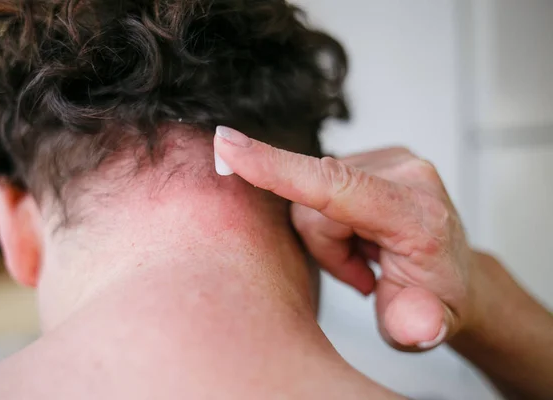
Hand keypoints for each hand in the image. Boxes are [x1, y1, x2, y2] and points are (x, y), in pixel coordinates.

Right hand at [214, 126, 475, 349]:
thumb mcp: (427, 326)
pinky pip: (323, 184)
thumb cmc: (435, 300)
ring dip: (329, 233)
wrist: (455, 275)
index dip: (277, 168)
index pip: (336, 186)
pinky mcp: (377, 156)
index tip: (228, 145)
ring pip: (313, 192)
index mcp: (418, 216)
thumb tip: (417, 327)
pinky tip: (363, 234)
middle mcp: (407, 174)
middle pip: (313, 202)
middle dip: (324, 245)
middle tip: (361, 270)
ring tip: (366, 254)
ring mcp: (392, 159)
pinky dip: (333, 217)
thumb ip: (418, 325)